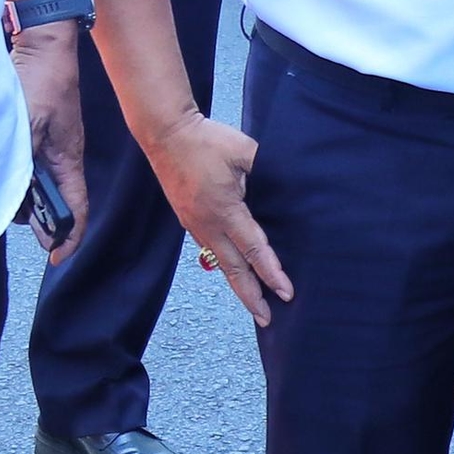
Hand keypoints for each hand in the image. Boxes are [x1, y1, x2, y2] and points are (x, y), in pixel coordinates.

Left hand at [13, 22, 89, 258]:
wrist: (42, 43)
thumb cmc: (43, 80)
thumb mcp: (29, 123)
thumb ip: (20, 158)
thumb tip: (9, 191)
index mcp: (68, 158)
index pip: (77, 208)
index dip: (70, 236)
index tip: (55, 258)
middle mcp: (60, 156)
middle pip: (51, 201)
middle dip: (34, 216)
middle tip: (4, 218)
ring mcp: (46, 144)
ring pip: (32, 182)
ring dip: (16, 191)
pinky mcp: (31, 132)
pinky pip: (21, 163)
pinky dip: (8, 171)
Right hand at [152, 110, 289, 324]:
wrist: (165, 134)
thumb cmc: (207, 140)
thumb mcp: (244, 151)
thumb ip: (267, 171)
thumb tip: (288, 188)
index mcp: (225, 209)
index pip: (254, 250)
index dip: (271, 273)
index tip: (285, 293)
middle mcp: (207, 224)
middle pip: (234, 270)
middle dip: (251, 297)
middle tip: (267, 319)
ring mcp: (195, 224)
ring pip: (221, 262)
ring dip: (238, 284)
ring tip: (253, 302)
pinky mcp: (188, 219)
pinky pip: (211, 249)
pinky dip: (226, 265)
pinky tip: (235, 271)